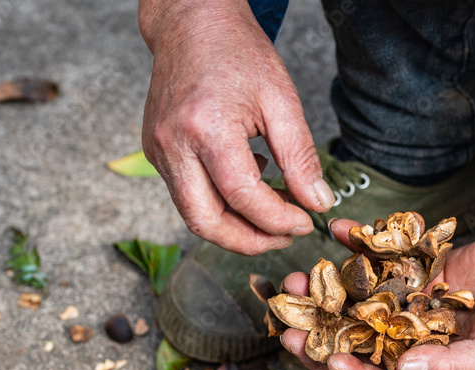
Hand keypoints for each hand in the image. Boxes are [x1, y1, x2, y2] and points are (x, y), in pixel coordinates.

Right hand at [139, 0, 334, 254]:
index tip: (305, 221)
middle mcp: (172, 145)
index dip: (277, 220)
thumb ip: (301, 157)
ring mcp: (158, 151)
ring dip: (235, 227)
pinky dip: (221, 204)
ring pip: (194, 215)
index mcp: (205, 129)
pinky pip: (188, 196)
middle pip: (206, 222)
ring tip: (273, 214)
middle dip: (250, 241)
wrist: (191, 23)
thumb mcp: (282, 100)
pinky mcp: (156, 153)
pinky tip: (249, 185)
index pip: (242, 197)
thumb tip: (318, 202)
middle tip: (286, 236)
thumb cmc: (237, 53)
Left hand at [280, 220, 474, 369]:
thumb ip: (446, 369)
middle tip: (286, 321)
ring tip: (299, 278)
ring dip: (329, 289)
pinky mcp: (415, 270)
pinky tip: (339, 230)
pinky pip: (382, 259)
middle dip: (322, 331)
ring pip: (359, 299)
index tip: (324, 358)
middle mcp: (410, 342)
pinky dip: (361, 244)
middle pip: (356, 340)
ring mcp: (409, 305)